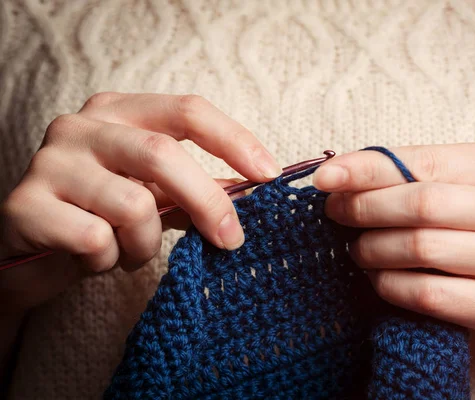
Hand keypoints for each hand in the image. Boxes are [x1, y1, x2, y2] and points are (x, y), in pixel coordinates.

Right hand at [0, 92, 280, 310]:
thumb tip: (253, 190)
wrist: (29, 250)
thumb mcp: (154, 194)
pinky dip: (108, 261)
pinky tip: (92, 259)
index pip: (188, 110)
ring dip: (145, 243)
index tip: (269, 175)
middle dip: (208, 202)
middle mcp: (81, 126)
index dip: (234, 140)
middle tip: (232, 239)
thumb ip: (197, 187)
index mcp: (118, 112)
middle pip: (164, 154)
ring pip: (132, 206)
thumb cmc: (100, 216)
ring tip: (129, 250)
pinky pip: (97, 240)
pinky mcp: (24, 206)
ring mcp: (49, 162)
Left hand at [313, 143, 474, 364]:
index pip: (420, 161)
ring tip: (358, 250)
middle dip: (363, 208)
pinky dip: (390, 285)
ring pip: (418, 248)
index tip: (325, 177)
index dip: (365, 169)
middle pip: (418, 203)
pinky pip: (426, 293)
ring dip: (372, 249)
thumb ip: (419, 177)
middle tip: (335, 214)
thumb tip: (344, 176)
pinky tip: (380, 280)